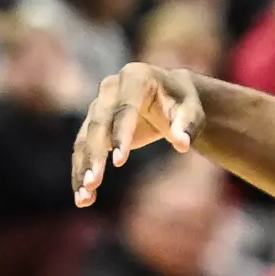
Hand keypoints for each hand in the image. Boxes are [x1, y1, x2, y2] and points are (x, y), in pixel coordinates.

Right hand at [73, 63, 203, 206]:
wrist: (167, 95)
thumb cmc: (182, 102)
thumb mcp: (192, 110)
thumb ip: (188, 125)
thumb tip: (182, 144)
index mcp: (135, 77)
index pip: (124, 108)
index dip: (120, 134)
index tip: (119, 162)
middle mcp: (109, 90)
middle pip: (97, 124)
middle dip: (94, 155)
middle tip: (93, 183)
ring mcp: (97, 107)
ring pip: (84, 139)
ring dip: (82, 168)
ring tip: (84, 197)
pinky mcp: (92, 126)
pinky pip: (82, 150)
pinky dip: (82, 172)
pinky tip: (83, 198)